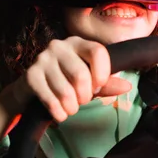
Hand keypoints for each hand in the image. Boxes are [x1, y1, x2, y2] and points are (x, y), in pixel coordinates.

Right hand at [11, 36, 131, 121]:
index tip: (99, 86)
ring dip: (72, 107)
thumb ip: (106, 84)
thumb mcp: (88, 82)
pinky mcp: (31, 75)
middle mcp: (59, 46)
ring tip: (71, 108)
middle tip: (82, 100)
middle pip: (81, 75)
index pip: (97, 51)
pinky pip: (50, 99)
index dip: (103, 73)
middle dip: (85, 96)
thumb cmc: (66, 82)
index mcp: (78, 43)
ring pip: (66, 91)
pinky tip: (60, 114)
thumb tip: (127, 86)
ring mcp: (42, 59)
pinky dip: (59, 112)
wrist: (32, 89)